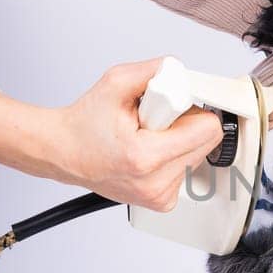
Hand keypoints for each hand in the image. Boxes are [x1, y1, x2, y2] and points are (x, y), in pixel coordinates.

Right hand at [54, 59, 225, 209]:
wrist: (64, 152)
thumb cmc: (83, 125)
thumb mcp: (115, 83)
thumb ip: (153, 71)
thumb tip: (179, 71)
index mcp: (146, 156)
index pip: (208, 130)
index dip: (192, 109)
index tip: (171, 106)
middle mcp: (155, 183)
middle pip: (207, 142)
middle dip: (184, 123)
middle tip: (153, 120)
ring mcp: (159, 196)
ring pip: (197, 155)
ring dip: (177, 140)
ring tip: (145, 137)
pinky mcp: (162, 201)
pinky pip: (186, 169)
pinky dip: (172, 156)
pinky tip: (148, 151)